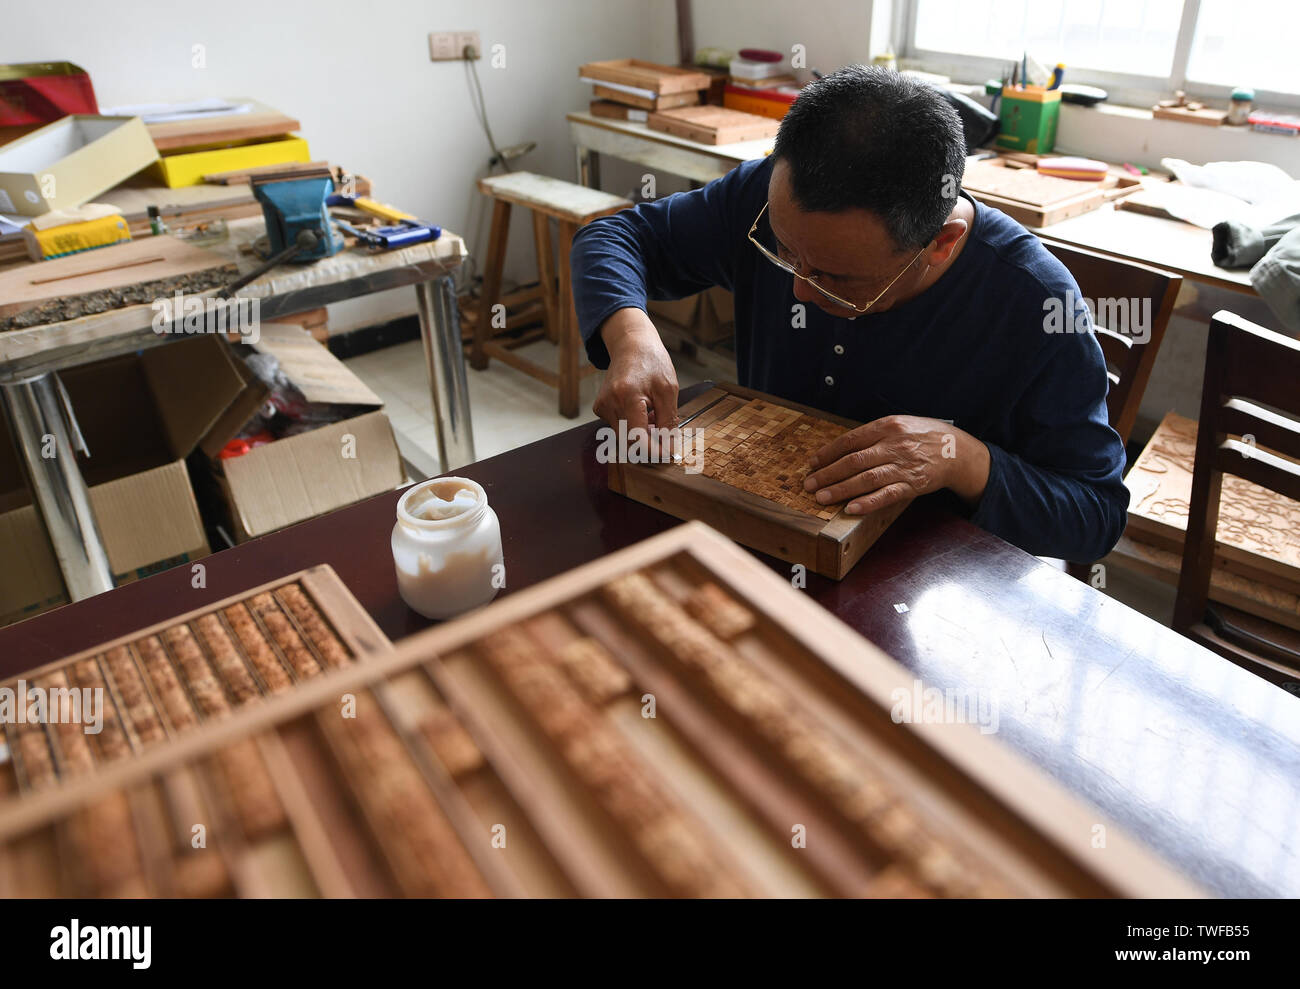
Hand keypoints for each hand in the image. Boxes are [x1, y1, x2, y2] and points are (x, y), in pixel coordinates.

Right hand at [592, 308, 678, 439]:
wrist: (631, 344)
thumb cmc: (651, 362)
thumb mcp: (668, 390)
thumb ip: (668, 421)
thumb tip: (668, 448)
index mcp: (627, 396)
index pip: (637, 438)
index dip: (653, 451)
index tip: (667, 454)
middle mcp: (610, 402)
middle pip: (629, 441)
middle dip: (648, 441)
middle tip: (663, 428)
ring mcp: (602, 406)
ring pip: (624, 436)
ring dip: (641, 432)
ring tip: (652, 413)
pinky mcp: (600, 408)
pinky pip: (618, 427)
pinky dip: (632, 425)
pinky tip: (640, 410)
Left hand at [803, 414, 990, 513]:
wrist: (957, 450)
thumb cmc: (924, 436)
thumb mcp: (900, 424)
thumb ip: (874, 434)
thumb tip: (843, 448)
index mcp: (887, 426)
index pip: (850, 440)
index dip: (828, 453)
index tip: (812, 464)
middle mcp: (894, 445)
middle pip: (854, 461)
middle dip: (828, 474)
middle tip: (809, 485)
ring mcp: (904, 466)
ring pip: (866, 479)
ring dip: (841, 489)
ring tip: (821, 498)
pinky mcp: (913, 484)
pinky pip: (887, 495)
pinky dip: (868, 502)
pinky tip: (851, 508)